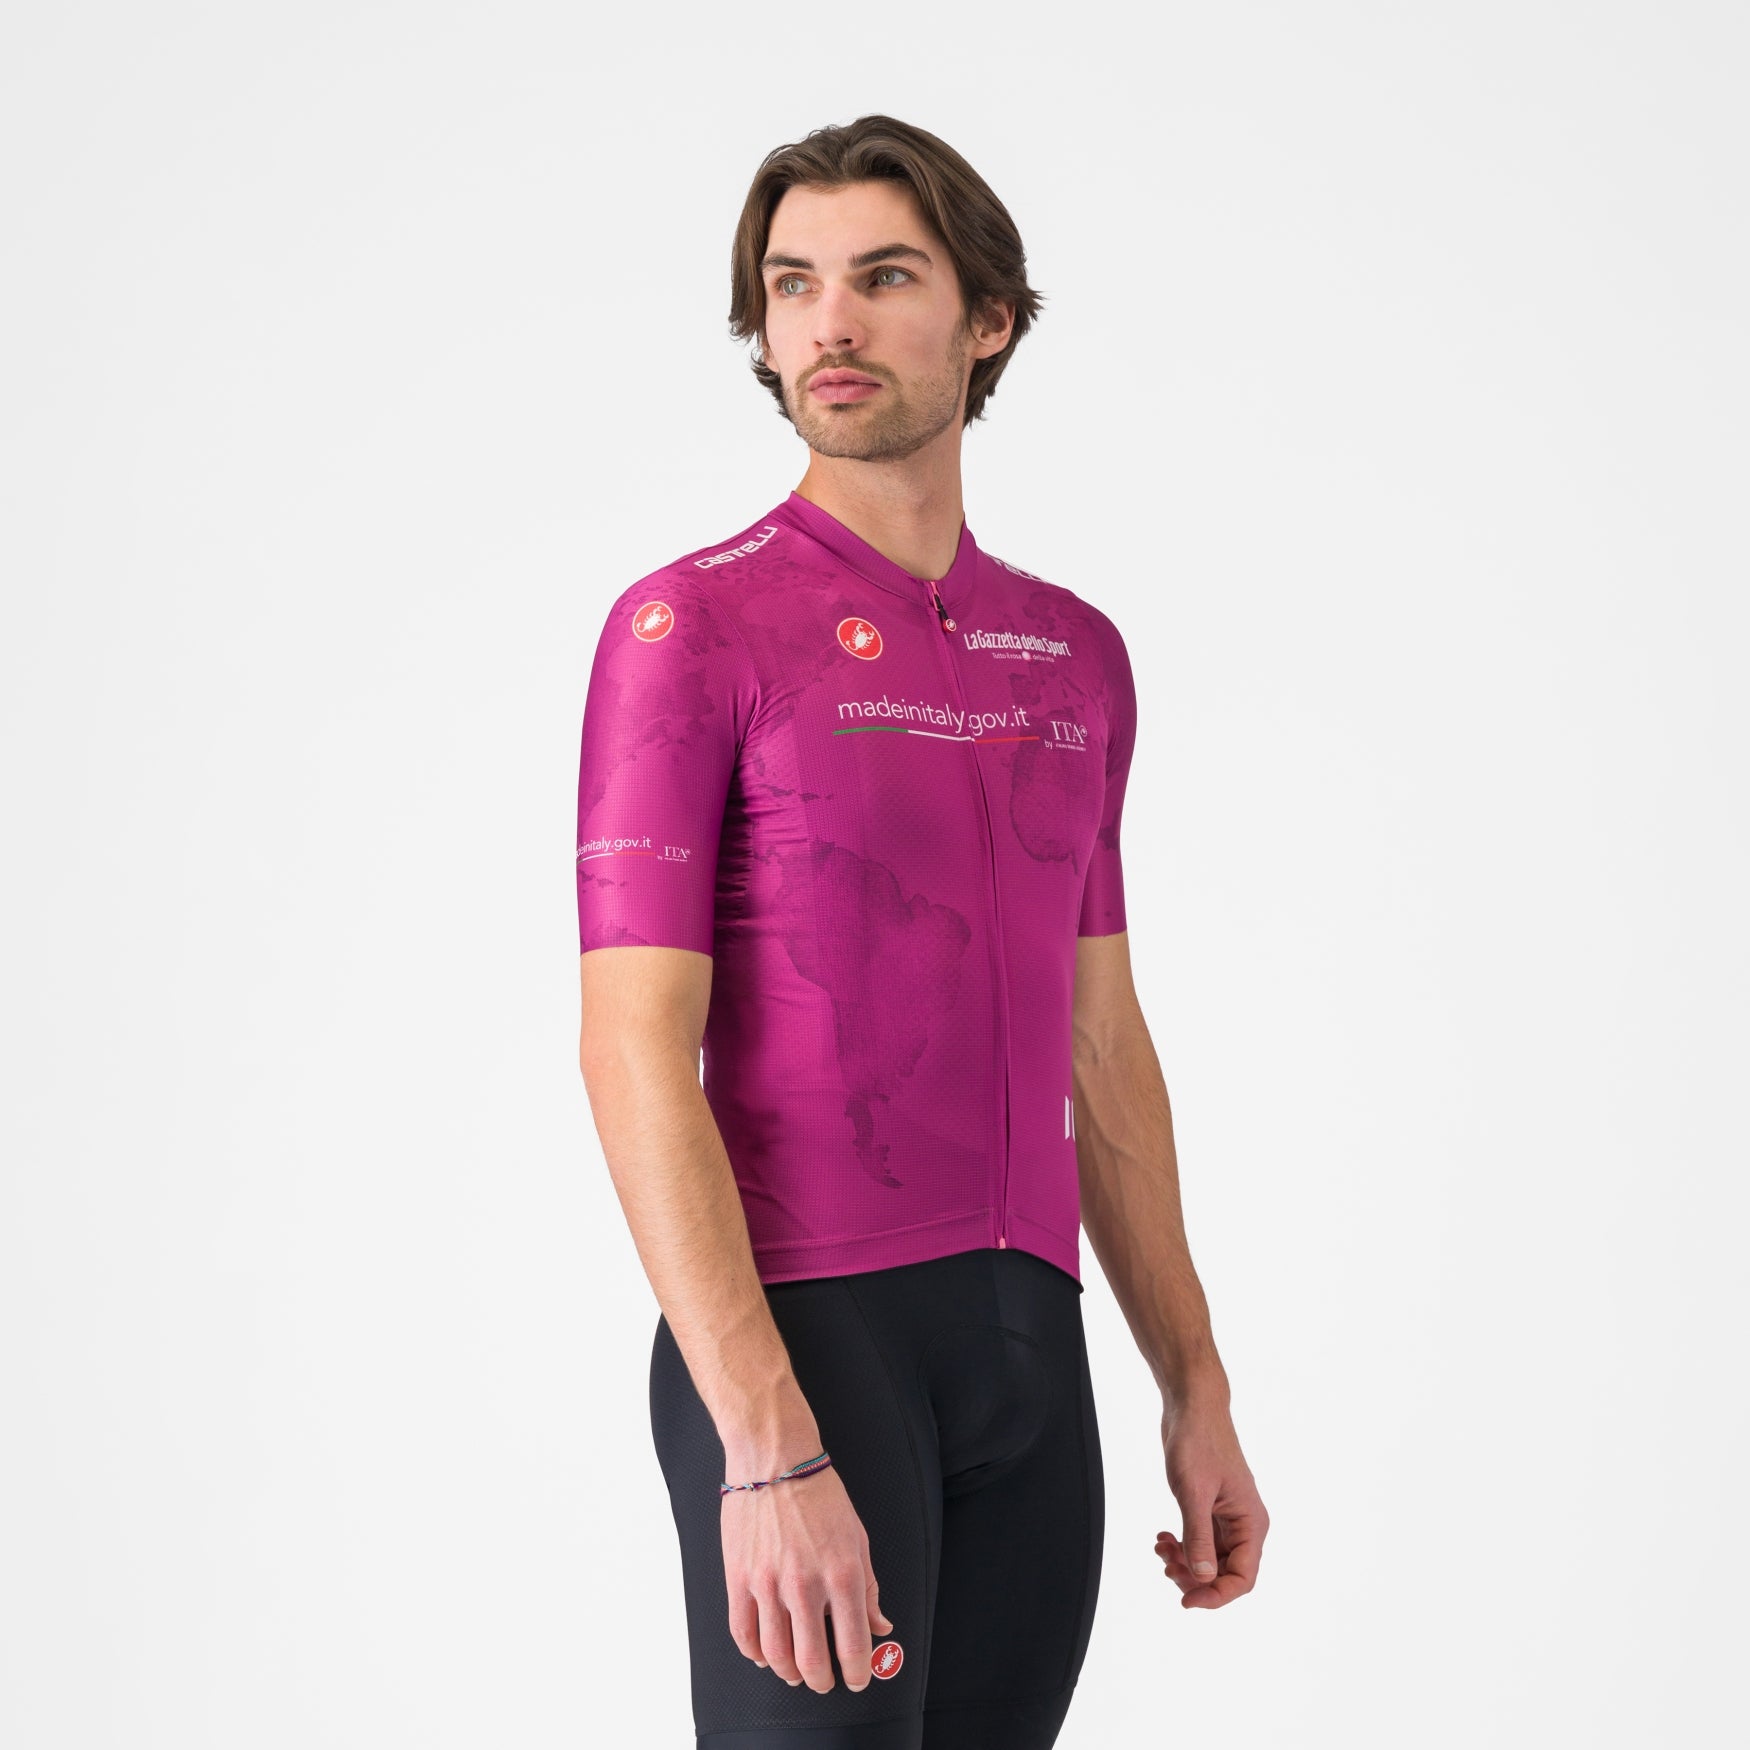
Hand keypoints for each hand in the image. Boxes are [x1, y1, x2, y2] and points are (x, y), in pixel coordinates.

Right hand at [722, 1463, 893, 1691]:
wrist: (774, 1459)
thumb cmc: (819, 1493)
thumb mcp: (857, 1536)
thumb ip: (870, 1586)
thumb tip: (880, 1626)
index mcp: (842, 1573)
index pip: (853, 1645)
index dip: (858, 1672)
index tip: (858, 1678)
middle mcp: (806, 1584)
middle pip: (812, 1660)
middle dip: (822, 1681)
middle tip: (824, 1682)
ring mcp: (768, 1583)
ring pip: (776, 1654)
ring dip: (788, 1673)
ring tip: (796, 1673)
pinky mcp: (739, 1578)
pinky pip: (743, 1633)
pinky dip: (755, 1653)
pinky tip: (765, 1655)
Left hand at [1154, 1404, 1267, 1608]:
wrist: (1192, 1406)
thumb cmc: (1198, 1441)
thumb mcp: (1193, 1491)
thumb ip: (1198, 1536)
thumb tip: (1204, 1578)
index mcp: (1251, 1523)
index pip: (1242, 1579)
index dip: (1216, 1596)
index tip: (1185, 1601)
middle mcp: (1244, 1525)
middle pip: (1224, 1574)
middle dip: (1194, 1578)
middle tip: (1165, 1565)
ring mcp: (1227, 1518)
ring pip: (1209, 1560)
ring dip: (1184, 1562)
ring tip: (1160, 1547)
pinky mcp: (1210, 1509)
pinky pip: (1199, 1542)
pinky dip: (1181, 1545)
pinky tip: (1162, 1536)